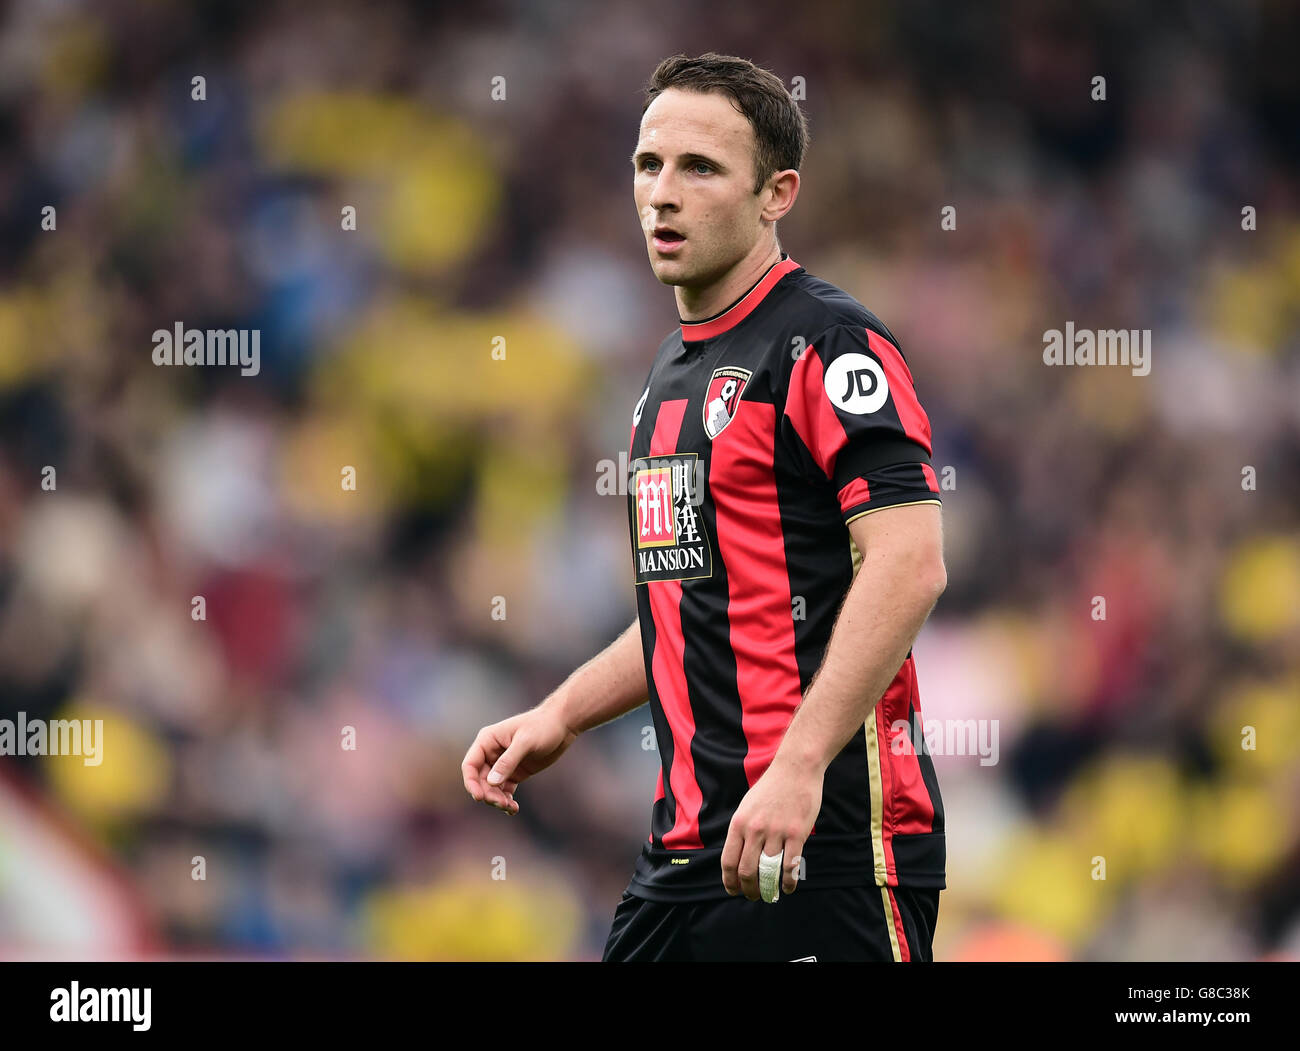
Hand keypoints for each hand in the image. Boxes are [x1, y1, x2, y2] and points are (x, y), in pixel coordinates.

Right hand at [461, 704, 577, 815]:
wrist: (562, 725)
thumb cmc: (543, 726)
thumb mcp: (526, 742)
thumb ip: (508, 761)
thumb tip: (491, 782)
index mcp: (488, 740)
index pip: (470, 764)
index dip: (471, 782)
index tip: (479, 797)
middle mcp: (491, 753)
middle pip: (480, 780)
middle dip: (488, 794)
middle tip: (502, 804)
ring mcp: (502, 764)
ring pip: (492, 788)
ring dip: (497, 799)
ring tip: (511, 807)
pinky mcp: (514, 772)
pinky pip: (504, 790)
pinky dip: (507, 800)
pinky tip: (513, 808)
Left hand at [720, 754, 823, 899]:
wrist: (795, 769)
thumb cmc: (771, 788)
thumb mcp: (747, 807)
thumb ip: (742, 830)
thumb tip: (739, 856)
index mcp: (739, 824)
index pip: (728, 861)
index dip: (729, 882)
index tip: (734, 891)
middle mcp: (754, 830)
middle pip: (746, 871)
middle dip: (749, 890)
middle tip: (754, 896)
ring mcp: (776, 832)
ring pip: (768, 872)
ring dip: (769, 889)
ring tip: (771, 895)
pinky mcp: (796, 834)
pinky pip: (790, 866)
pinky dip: (788, 882)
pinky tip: (788, 887)